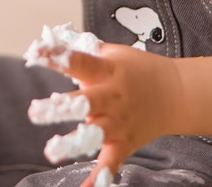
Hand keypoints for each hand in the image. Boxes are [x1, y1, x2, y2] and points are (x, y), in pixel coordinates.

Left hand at [43, 42, 187, 186]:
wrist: (177, 93)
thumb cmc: (137, 70)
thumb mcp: (112, 53)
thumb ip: (81, 50)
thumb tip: (48, 40)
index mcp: (107, 70)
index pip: (80, 61)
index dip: (58, 57)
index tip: (35, 54)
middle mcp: (113, 97)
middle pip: (86, 102)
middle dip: (61, 107)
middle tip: (35, 112)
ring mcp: (120, 122)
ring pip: (96, 134)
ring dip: (74, 143)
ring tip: (52, 151)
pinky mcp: (126, 142)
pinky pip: (112, 161)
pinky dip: (100, 177)